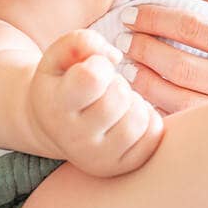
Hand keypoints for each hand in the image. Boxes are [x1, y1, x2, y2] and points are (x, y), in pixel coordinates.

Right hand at [27, 29, 163, 176]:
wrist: (54, 126)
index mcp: (55, 106)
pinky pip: (154, 134)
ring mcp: (99, 158)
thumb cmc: (62, 82)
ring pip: (139, 117)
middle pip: (120, 97)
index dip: (98, 64)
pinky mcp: (122, 166)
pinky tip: (126, 117)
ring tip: (114, 103)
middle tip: (103, 88)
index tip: (90, 68)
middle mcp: (74, 139)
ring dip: (133, 102)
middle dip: (117, 83)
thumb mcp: (59, 55)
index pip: (91, 78)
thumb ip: (81, 41)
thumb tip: (114, 56)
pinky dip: (147, 119)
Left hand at [116, 0, 207, 138]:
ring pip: (182, 104)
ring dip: (149, 84)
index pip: (197, 28)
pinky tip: (151, 100)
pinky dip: (168, 114)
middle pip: (180, 67)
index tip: (135, 13)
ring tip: (129, 68)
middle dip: (146, 49)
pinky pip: (198, 129)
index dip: (160, 18)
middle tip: (124, 38)